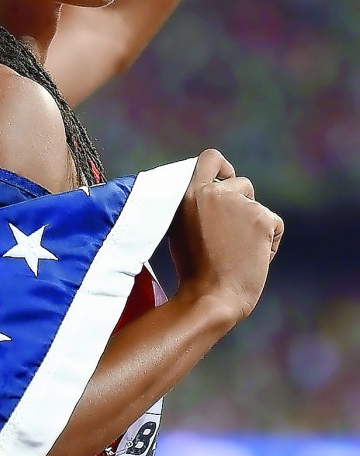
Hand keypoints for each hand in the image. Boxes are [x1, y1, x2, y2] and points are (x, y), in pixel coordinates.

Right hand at [169, 149, 283, 323]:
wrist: (211, 296)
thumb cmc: (195, 271)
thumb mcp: (182, 228)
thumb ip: (197, 205)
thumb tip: (216, 194)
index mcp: (188, 193)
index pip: (211, 158)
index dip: (223, 167)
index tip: (226, 179)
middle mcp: (214, 192)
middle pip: (242, 184)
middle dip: (244, 205)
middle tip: (235, 235)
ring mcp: (239, 203)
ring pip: (258, 207)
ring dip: (254, 225)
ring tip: (239, 253)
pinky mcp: (262, 218)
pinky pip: (274, 224)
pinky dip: (269, 242)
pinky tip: (253, 259)